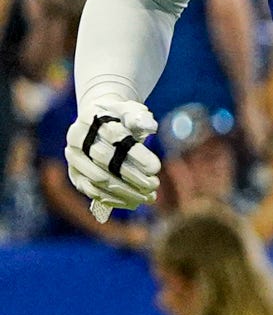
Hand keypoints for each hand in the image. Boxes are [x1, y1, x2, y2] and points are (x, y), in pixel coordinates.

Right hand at [67, 98, 160, 218]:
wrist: (100, 121)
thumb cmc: (121, 116)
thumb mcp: (132, 111)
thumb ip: (140, 117)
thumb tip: (149, 126)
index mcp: (91, 118)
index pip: (114, 136)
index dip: (136, 154)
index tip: (156, 168)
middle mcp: (77, 138)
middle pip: (104, 160)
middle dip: (132, 175)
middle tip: (154, 185)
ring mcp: (74, 157)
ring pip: (97, 179)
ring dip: (125, 191)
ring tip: (148, 197)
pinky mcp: (75, 174)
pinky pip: (91, 191)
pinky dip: (113, 199)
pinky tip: (134, 202)